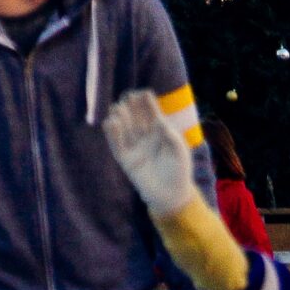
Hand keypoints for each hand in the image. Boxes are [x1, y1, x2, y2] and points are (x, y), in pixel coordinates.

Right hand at [101, 91, 195, 219]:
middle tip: (127, 98)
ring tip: (118, 109)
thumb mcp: (179, 151)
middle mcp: (144, 136)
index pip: (150, 112)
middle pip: (135, 116)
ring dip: (120, 117)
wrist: (171, 195)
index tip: (142, 94)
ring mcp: (134, 147)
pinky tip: (110, 123)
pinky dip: (112, 134)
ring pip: (124, 128)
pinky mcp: (125, 159)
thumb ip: (171, 136)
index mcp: (159, 131)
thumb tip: (159, 119)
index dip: (146, 102)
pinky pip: (116, 145)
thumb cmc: (179, 171)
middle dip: (130, 107)